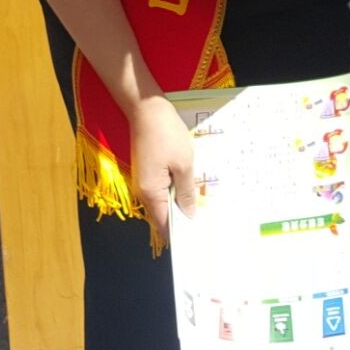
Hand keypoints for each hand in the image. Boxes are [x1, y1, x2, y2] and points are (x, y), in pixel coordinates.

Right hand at [128, 96, 196, 240]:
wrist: (147, 108)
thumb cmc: (166, 134)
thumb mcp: (184, 163)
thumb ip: (186, 192)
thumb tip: (189, 215)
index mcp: (150, 193)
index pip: (164, 224)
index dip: (179, 234)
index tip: (197, 241)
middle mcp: (142, 191)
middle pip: (163, 214)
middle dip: (183, 219)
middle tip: (207, 223)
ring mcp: (144, 181)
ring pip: (163, 201)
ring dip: (180, 203)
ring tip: (203, 205)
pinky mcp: (147, 171)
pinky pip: (162, 188)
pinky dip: (175, 190)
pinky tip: (191, 187)